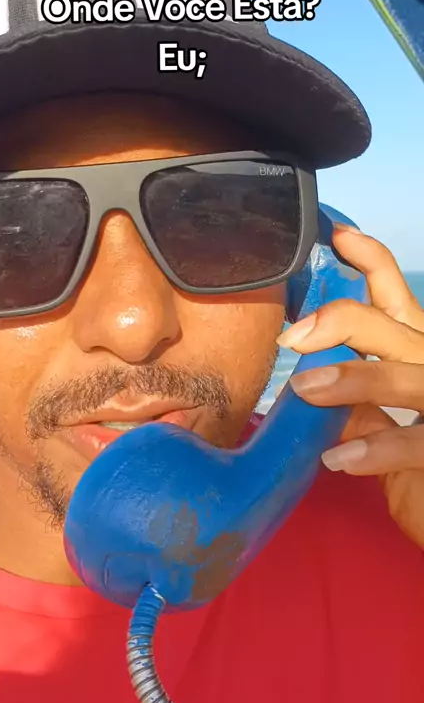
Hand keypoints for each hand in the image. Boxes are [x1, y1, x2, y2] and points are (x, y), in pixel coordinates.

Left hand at [277, 224, 423, 548]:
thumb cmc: (415, 467)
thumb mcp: (377, 422)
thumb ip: (348, 394)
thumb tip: (302, 374)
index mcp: (415, 352)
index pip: (396, 294)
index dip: (370, 259)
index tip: (336, 235)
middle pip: (393, 324)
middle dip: (341, 321)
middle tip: (291, 337)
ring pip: (403, 376)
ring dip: (353, 380)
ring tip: (305, 389)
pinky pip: (412, 444)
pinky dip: (373, 450)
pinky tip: (337, 459)